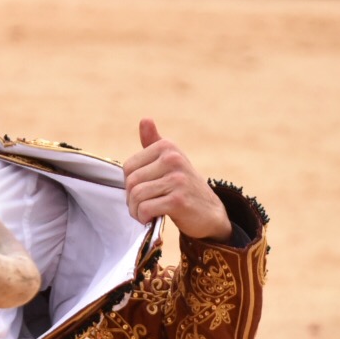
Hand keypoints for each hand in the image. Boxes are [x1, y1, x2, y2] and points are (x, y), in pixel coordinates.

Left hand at [123, 118, 231, 241]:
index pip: (128, 167)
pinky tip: (151, 219)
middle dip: (131, 199)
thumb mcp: (170, 161)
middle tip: (141, 207)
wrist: (210, 212)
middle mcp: (173, 159)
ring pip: (136, 196)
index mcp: (167, 147)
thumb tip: (145, 119)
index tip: (142, 192)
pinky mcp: (178, 200)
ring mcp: (177, 180)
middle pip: (131, 182)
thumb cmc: (184, 186)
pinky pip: (145, 209)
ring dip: (136, 210)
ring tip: (145, 214)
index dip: (129, 184)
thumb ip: (153, 142)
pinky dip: (143, 217)